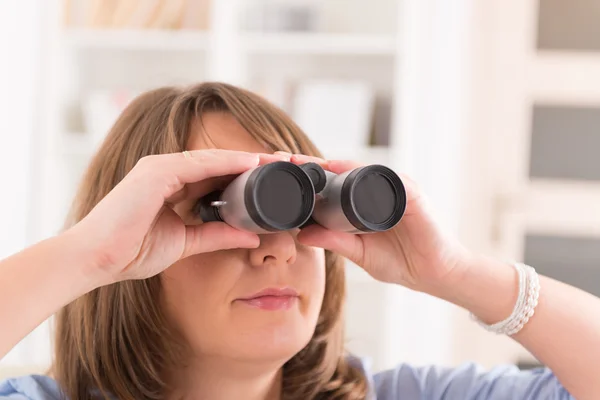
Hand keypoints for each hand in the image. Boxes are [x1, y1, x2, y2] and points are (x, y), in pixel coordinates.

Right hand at [66, 150, 284, 285]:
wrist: (97, 260)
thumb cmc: (131, 251)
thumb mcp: (186, 243)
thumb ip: (217, 235)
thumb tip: (251, 235)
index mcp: (172, 186)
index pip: (218, 177)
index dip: (247, 177)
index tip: (275, 180)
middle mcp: (167, 172)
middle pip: (220, 163)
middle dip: (253, 164)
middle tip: (285, 165)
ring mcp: (160, 168)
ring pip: (214, 159)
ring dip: (247, 159)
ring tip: (277, 160)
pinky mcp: (155, 172)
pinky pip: (198, 163)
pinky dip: (226, 161)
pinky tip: (251, 161)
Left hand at [288, 153, 471, 291]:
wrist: (435, 274)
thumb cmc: (401, 262)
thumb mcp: (359, 253)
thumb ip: (334, 241)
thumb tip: (302, 234)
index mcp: (363, 203)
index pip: (331, 185)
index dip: (307, 178)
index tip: (280, 172)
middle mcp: (377, 190)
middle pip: (340, 171)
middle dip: (310, 164)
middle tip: (281, 158)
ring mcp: (393, 189)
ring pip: (357, 169)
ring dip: (328, 163)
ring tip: (301, 161)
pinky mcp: (409, 193)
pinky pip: (382, 177)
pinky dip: (359, 171)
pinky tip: (337, 168)